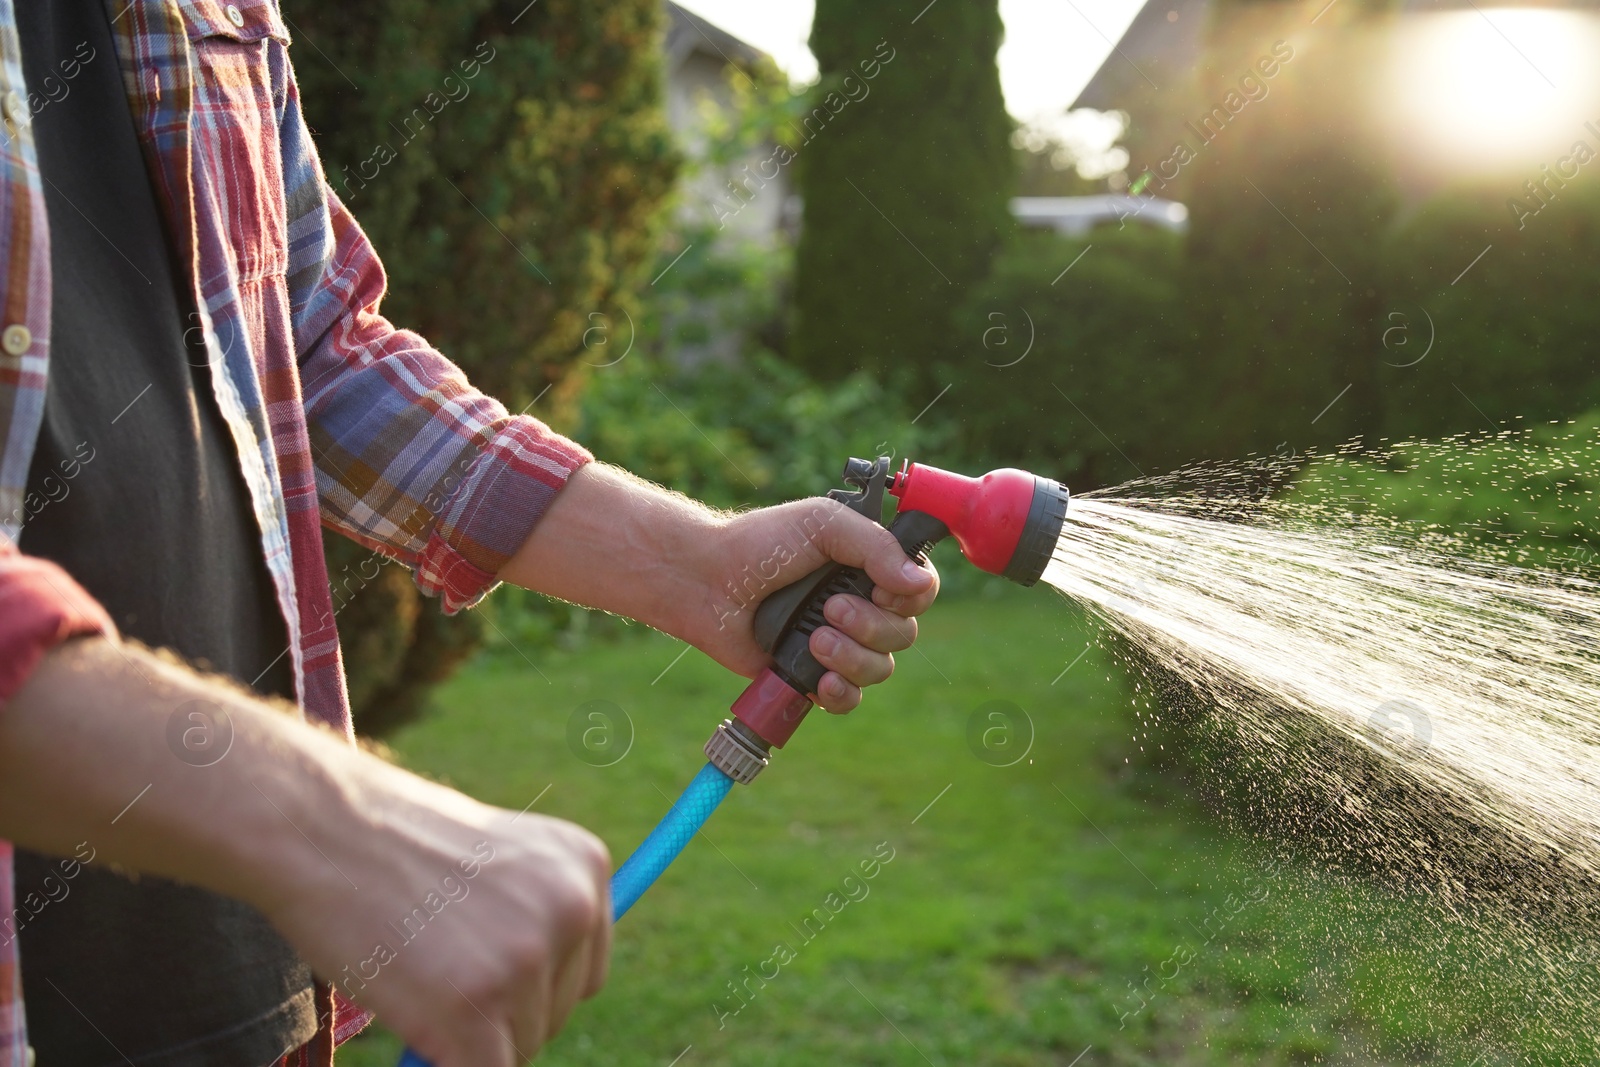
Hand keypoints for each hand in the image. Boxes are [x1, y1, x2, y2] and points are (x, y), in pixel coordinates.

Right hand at [265, 770, 611, 1066]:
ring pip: (518, 1049)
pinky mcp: (477, 1006)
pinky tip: (416, 1034)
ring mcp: (527, 958)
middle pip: (555, 1014)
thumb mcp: (496, 857)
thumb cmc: (391, 841)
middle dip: (498, 1012)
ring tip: (415, 975)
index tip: (478, 966)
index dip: (529, 988)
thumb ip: (532, 913)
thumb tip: (541, 994)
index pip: (584, 974)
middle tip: (433, 964)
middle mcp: (573, 907)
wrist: (319, 824)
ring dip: (469, 1036)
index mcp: (584, 866)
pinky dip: (446, 1065)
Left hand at [499, 464, 939, 710]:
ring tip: (814, 640)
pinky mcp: (812, 674)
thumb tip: (919, 584)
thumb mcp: (825, 525)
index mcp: (870, 566)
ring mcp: (839, 642)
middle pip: (904, 633)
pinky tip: (821, 681)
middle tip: (829, 608)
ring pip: (881, 668)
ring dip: (853, 657)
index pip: (920, 590)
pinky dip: (841, 693)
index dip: (909, 597)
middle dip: (872, 626)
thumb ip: (876, 547)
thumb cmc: (761, 543)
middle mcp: (862, 604)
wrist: (706, 581)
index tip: (879, 589)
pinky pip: (849, 698)